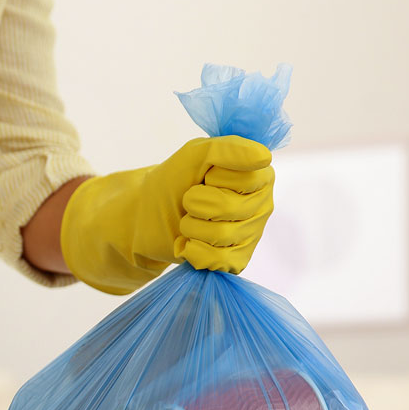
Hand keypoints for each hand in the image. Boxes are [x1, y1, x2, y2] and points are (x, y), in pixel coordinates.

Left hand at [60, 136, 273, 292]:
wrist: (145, 218)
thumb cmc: (173, 182)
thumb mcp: (195, 155)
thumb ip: (228, 148)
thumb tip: (263, 157)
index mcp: (259, 175)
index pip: (245, 177)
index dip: (213, 177)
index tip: (204, 177)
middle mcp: (262, 205)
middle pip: (230, 208)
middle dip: (195, 203)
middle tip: (188, 201)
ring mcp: (251, 235)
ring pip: (222, 235)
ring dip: (190, 226)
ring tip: (187, 221)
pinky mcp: (236, 261)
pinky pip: (217, 260)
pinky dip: (192, 250)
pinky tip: (188, 242)